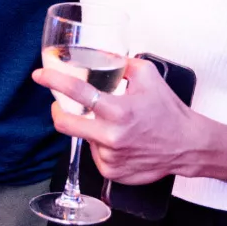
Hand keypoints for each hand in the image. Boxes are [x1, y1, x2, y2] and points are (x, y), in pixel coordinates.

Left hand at [33, 57, 201, 185]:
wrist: (187, 145)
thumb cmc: (169, 111)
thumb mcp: (149, 77)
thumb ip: (123, 63)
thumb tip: (102, 53)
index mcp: (119, 110)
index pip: (77, 92)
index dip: (54, 81)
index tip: (39, 76)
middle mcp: (111, 136)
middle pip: (65, 123)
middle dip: (57, 111)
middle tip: (59, 105)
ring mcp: (110, 157)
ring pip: (83, 138)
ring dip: (90, 129)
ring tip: (113, 125)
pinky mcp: (111, 173)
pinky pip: (94, 155)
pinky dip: (100, 146)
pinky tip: (119, 141)